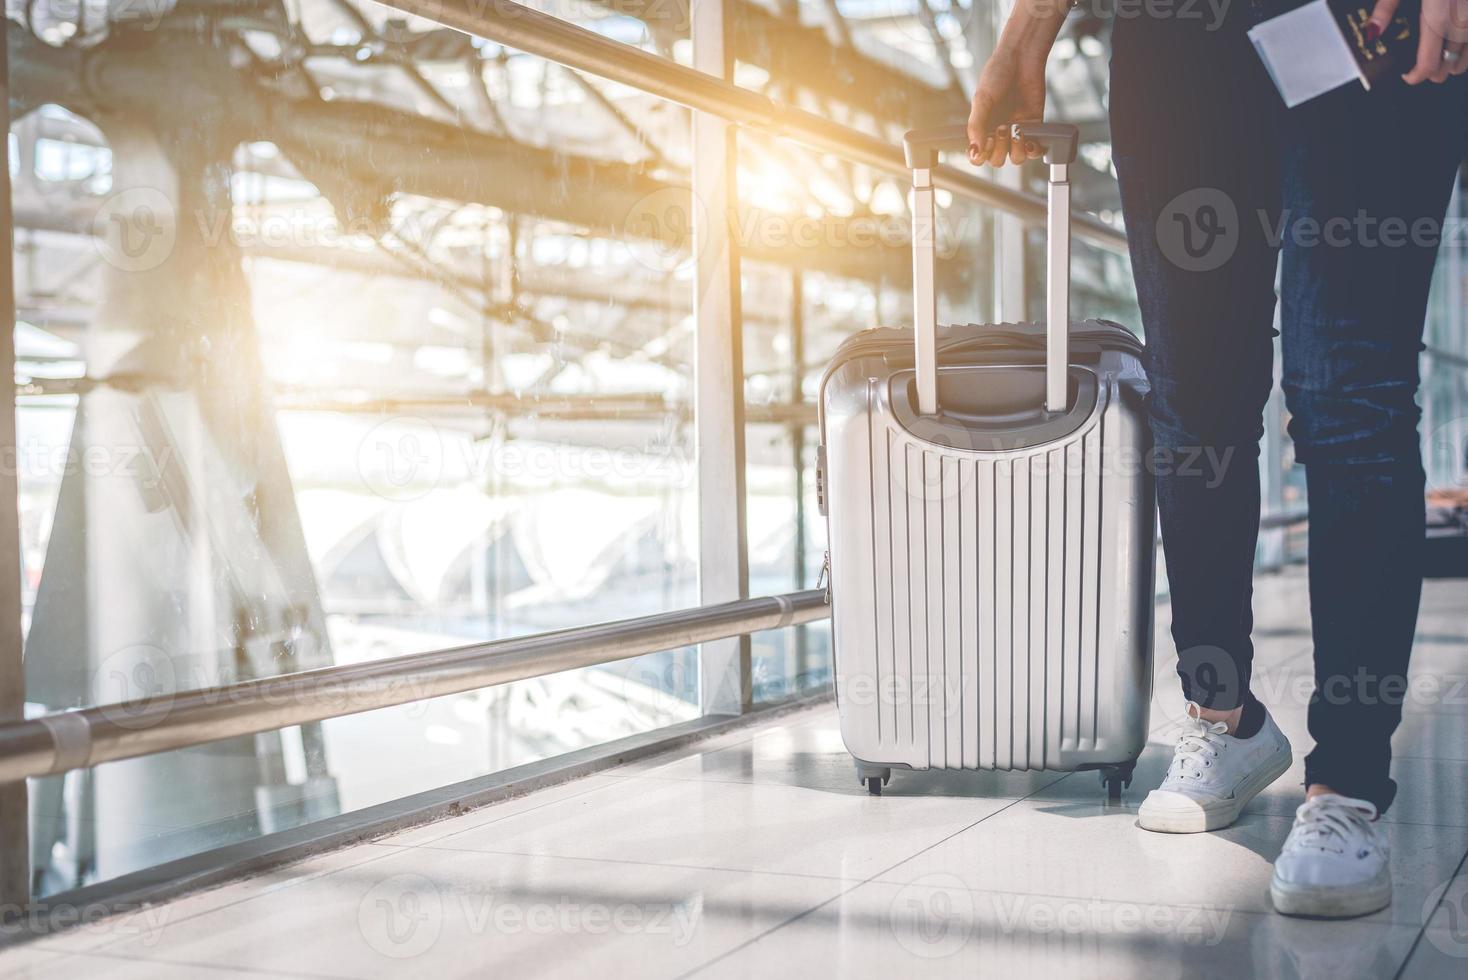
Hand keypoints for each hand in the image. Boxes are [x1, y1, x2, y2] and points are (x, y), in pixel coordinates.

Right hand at [966, 46, 1048, 166]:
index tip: (986, 142)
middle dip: (999, 149)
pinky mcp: (1035, 126)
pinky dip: (1033, 150)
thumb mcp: (982, 100)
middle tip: (1002, 128)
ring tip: (1017, 130)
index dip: (981, 156)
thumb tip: (975, 150)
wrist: (1021, 59)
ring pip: (1015, 158)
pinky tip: (1031, 140)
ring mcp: (1016, 131)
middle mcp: (998, 133)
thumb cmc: (997, 74)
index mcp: (982, 128)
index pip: (978, 155)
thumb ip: (976, 126)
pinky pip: (1034, 149)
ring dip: (1016, 150)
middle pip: (997, 160)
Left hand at [1368, 0, 1467, 83]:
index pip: (1428, 65)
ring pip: (1465, 60)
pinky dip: (1464, 49)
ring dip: (1450, 63)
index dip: (1414, 77)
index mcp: (1437, 20)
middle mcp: (1460, 25)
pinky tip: (1452, 41)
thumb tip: (1372, 31)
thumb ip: (1387, 7)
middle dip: (1430, 72)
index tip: (1405, 75)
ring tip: (1436, 54)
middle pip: (1447, 68)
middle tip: (1417, 64)